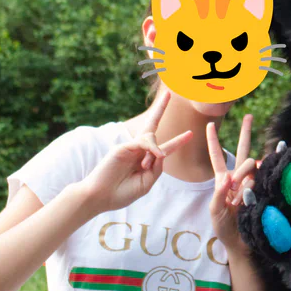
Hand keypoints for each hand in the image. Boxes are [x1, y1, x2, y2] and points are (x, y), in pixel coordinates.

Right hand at [78, 92, 191, 214]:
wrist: (100, 197)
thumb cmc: (121, 193)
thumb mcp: (146, 183)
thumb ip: (157, 169)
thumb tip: (161, 153)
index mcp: (146, 161)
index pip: (165, 147)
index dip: (178, 141)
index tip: (191, 133)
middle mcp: (139, 151)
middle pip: (152, 125)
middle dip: (160, 109)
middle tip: (168, 93)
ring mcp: (130, 147)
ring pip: (151, 136)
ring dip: (154, 152)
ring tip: (143, 167)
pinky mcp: (123, 146)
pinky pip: (143, 142)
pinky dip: (151, 148)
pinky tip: (153, 157)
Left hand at [207, 115, 256, 257]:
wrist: (241, 244)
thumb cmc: (225, 229)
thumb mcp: (215, 212)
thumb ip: (219, 195)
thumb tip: (227, 176)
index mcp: (224, 182)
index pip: (217, 157)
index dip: (213, 141)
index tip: (208, 125)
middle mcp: (238, 179)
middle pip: (242, 151)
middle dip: (246, 133)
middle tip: (250, 115)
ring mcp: (252, 183)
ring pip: (251, 165)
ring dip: (247, 172)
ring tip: (242, 193)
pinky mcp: (262, 190)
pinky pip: (264, 177)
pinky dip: (266, 172)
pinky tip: (270, 167)